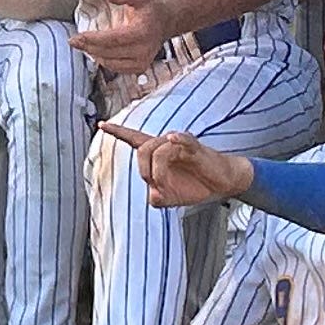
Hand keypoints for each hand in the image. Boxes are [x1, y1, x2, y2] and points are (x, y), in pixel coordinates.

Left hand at [73, 0, 173, 78]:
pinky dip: (104, 61)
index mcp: (142, 32)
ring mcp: (142, 62)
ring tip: (84, 44)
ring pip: (110, 63)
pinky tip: (96, 52)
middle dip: (88, 47)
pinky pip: (116, 68)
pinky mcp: (140, 68)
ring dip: (94, 54)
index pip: (113, 39)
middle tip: (73, 41)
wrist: (166, 23)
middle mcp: (143, 50)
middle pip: (109, 52)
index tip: (77, 37)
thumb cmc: (149, 8)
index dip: (93, 39)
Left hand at [99, 120, 255, 209]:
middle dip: (143, 170)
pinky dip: (177, 140)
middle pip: (141, 148)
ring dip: (157, 170)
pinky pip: (183, 141)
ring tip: (165, 184)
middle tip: (154, 185)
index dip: (118, 132)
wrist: (222, 183)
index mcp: (158, 154)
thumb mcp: (172, 199)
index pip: (134, 139)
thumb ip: (157, 200)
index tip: (102, 124)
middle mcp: (166, 145)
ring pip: (157, 150)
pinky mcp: (195, 148)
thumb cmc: (196, 185)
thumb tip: (153, 195)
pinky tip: (173, 139)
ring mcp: (180, 144)